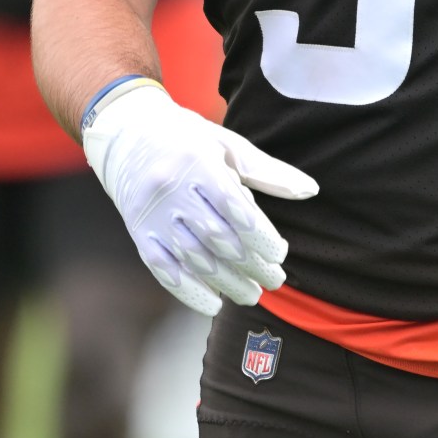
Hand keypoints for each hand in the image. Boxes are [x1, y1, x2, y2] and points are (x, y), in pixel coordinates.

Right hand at [81, 79, 317, 316]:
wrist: (126, 134)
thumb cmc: (187, 139)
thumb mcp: (228, 146)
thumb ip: (268, 171)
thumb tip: (310, 190)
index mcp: (197, 163)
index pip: (235, 209)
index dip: (261, 237)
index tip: (280, 254)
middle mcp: (171, 190)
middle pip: (217, 238)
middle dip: (250, 265)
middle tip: (274, 281)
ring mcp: (151, 214)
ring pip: (193, 257)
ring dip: (226, 282)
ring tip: (252, 294)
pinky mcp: (138, 232)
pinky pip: (162, 267)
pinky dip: (188, 290)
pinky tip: (212, 303)